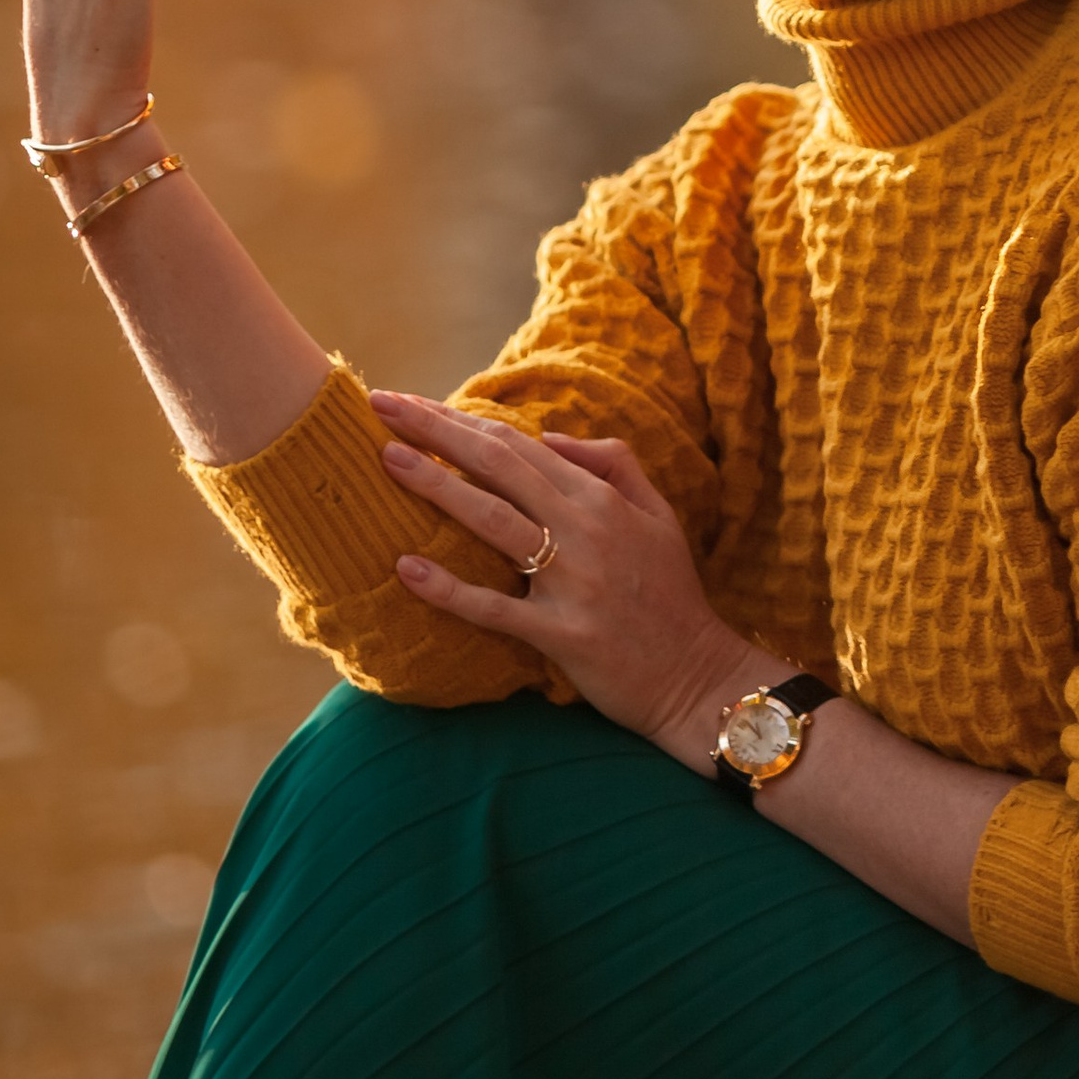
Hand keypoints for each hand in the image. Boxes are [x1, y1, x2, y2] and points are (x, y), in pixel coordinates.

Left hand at [373, 390, 766, 761]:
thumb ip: (614, 464)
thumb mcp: (660, 514)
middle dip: (434, 430)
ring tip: (386, 459)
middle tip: (380, 406)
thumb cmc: (672, 594)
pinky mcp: (563, 634)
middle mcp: (585, 529)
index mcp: (601, 498)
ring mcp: (573, 581)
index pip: (517, 444)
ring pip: (492, 520)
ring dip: (435, 485)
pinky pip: (496, 608)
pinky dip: (450, 589)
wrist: (699, 676)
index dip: (460, 419)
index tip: (410, 401)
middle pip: (497, 466)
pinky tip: (407, 568)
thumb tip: (549, 437)